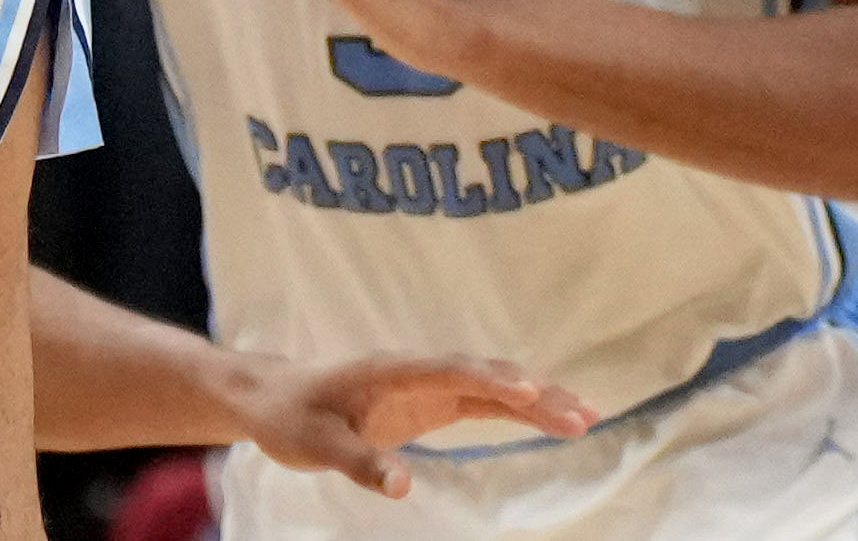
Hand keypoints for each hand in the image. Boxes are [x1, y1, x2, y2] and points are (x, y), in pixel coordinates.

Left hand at [227, 348, 600, 487]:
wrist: (270, 397)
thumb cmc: (289, 417)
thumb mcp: (315, 444)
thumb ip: (358, 463)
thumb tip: (403, 487)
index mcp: (388, 371)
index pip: (448, 370)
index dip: (489, 380)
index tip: (530, 393)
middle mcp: (415, 370)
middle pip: (484, 375)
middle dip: (534, 394)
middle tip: (582, 416)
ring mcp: (426, 384)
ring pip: (491, 386)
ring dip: (537, 399)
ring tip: (587, 416)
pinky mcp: (430, 401)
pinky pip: (483, 402)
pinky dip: (518, 409)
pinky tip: (551, 418)